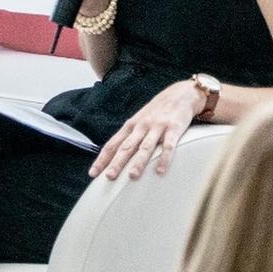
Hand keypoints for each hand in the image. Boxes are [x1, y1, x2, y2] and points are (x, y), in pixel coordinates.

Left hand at [89, 81, 205, 179]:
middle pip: (126, 147)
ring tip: (132, 176)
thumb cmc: (156, 112)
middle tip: (109, 176)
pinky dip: (164, 158)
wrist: (179, 94)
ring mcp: (156, 127)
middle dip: (116, 162)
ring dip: (138, 162)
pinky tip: (160, 170)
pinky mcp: (173, 128)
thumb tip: (116, 156)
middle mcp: (140, 127)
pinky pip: (168, 146)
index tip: (93, 173)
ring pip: (145, 147)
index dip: (102, 159)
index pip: (112, 145)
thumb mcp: (139, 121)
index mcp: (130, 126)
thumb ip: (130, 137)